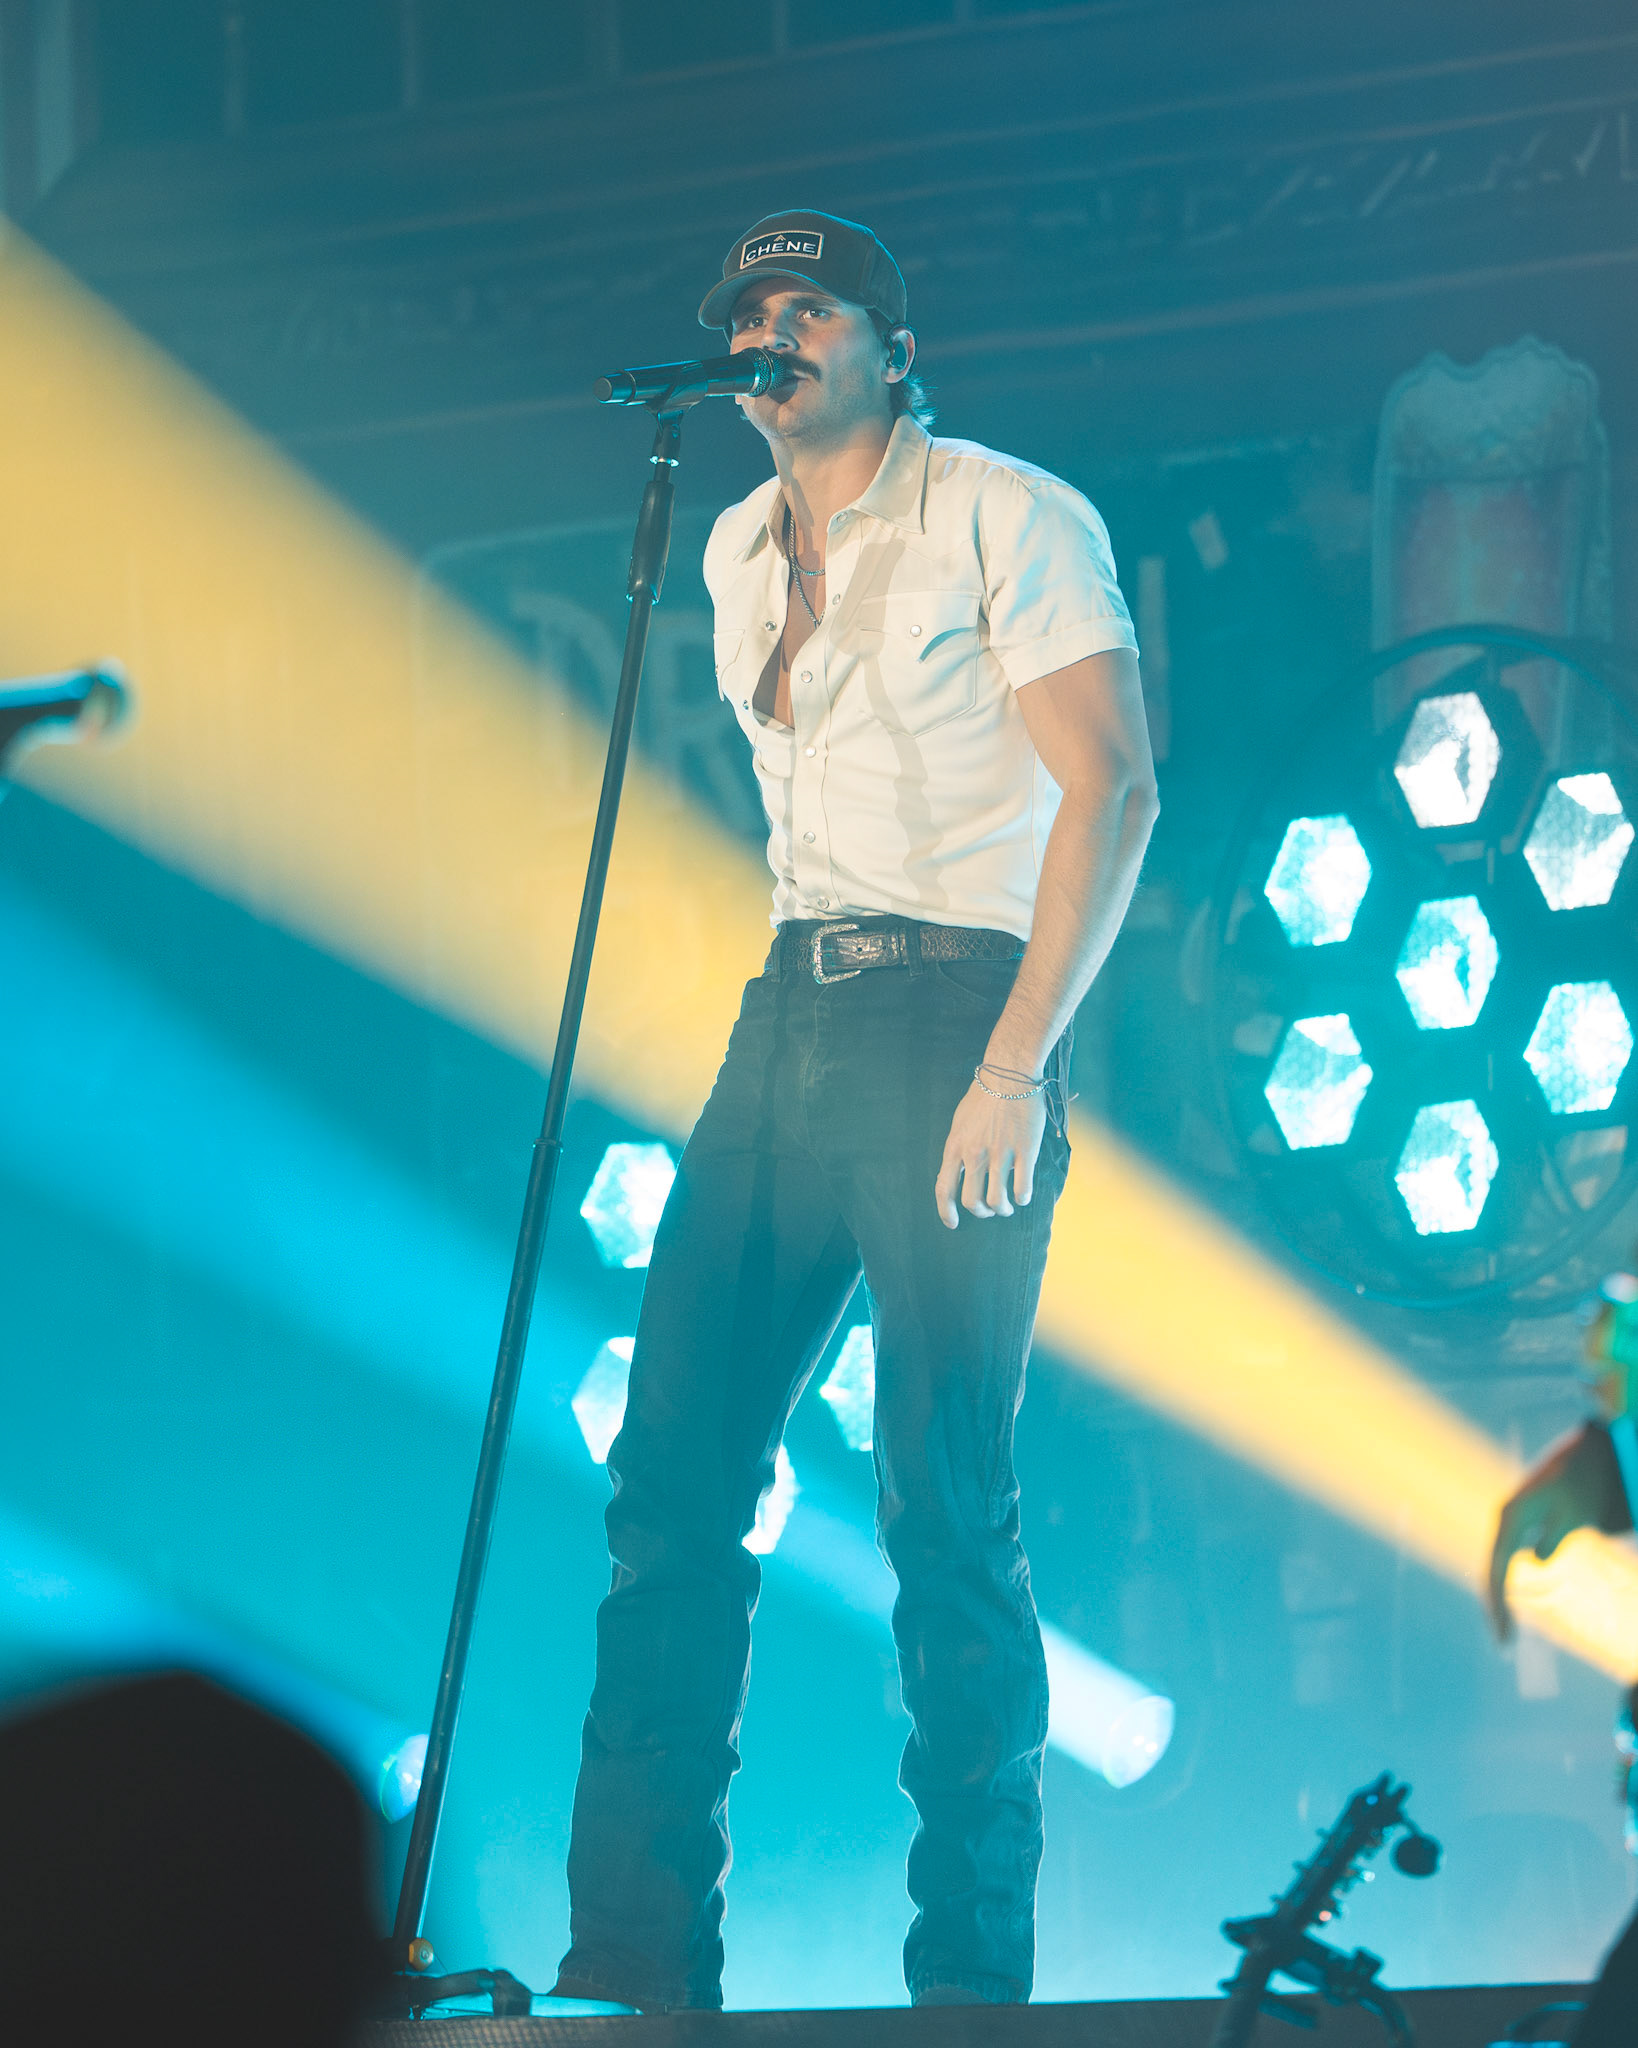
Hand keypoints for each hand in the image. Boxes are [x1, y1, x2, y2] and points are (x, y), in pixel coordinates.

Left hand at [935, 1075, 1045, 1228]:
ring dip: (1003, 1209)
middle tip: (989, 1210)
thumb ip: (959, 1146)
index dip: (946, 1212)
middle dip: (981, 1212)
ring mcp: (1000, 1153)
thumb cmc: (985, 1095)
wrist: (1010, 1074)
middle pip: (972, 1201)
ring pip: (998, 1200)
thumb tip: (959, 1169)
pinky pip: (1022, 1188)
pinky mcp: (1025, 1151)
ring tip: (1008, 1206)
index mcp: (955, 1146)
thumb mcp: (961, 1121)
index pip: (943, 1188)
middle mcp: (974, 1153)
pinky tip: (1024, 1195)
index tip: (953, 1223)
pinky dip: (1023, 1198)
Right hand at [1488, 1422, 1631, 1640]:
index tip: (1506, 1639)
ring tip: (1507, 1632)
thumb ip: (1556, 1538)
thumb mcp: (1575, 1512)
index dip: (1498, 1606)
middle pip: (1490, 1571)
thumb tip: (1536, 1562)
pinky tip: (1514, 1602)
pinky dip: (1509, 1584)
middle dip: (1496, 1609)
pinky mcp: (1521, 1524)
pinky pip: (1507, 1561)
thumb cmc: (1582, 1485)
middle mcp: (1503, 1520)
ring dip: (1500, 1598)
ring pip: (1497, 1567)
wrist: (1586, 1457)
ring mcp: (1511, 1522)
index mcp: (1510, 1518)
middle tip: (1506, 1647)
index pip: (1496, 1570)